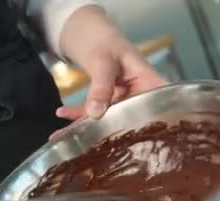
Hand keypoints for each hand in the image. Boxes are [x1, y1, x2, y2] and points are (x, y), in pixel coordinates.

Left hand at [50, 6, 165, 138]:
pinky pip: (95, 114)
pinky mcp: (109, 104)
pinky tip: (61, 115)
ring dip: (85, 129)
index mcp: (150, 83)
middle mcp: (141, 96)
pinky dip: (77, 116)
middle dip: (108, 135)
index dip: (150, 129)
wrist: (90, 33)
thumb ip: (101, 86)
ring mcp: (124, 102)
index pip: (158, 109)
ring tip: (62, 138)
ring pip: (109, 121)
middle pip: (131, 120)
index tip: (134, 146)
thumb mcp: (103, 61)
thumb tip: (95, 114)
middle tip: (87, 149)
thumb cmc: (105, 41)